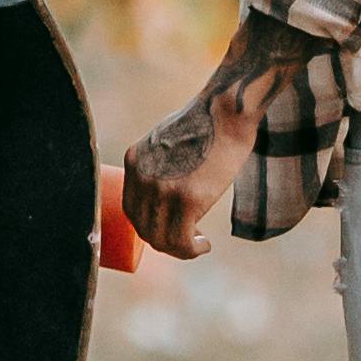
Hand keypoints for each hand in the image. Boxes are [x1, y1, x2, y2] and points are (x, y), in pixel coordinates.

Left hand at [125, 42, 282, 261]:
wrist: (228, 109)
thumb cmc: (207, 122)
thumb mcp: (168, 139)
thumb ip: (159, 163)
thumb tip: (166, 189)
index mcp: (134, 161)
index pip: (132, 209)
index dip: (150, 226)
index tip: (171, 229)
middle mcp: (143, 176)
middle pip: (144, 227)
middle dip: (165, 242)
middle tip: (189, 239)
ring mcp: (163, 189)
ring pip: (161, 240)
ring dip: (180, 250)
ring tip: (198, 244)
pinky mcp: (188, 199)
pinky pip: (181, 241)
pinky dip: (191, 250)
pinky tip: (204, 244)